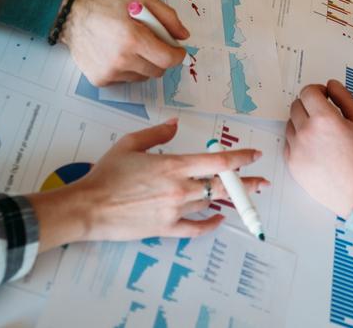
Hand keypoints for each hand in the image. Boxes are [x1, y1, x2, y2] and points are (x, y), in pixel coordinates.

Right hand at [30, 120, 267, 248]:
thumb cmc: (107, 174)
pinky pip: (196, 229)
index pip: (217, 162)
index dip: (240, 158)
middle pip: (222, 186)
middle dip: (245, 183)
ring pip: (209, 203)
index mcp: (173, 165)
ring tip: (239, 195)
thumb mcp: (131, 143)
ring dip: (225, 199)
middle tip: (262, 182)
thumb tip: (174, 123)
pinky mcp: (165, 229)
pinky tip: (219, 219)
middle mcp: (179, 188)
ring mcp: (174, 211)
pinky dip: (210, 224)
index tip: (255, 155)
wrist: (90, 207)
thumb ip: (157, 134)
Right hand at [60, 0, 189, 84]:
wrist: (72, 13)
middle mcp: (121, 59)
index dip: (177, 55)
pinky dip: (127, 69)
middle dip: (161, 58)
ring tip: (130, 45)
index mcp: (133, 38)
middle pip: (157, 71)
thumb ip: (167, 17)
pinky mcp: (100, 79)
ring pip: (142, 77)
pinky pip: (125, 79)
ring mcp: (109, 72)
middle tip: (152, 43)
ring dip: (143, 64)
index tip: (177, 50)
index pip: (167, 59)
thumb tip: (183, 36)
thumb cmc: (107, 3)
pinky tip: (117, 52)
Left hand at [284, 81, 352, 218]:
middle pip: (296, 105)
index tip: (324, 97)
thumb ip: (345, 98)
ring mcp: (297, 149)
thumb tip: (330, 85)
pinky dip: (298, 141)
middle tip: (324, 116)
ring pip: (291, 123)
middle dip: (309, 105)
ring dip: (302, 122)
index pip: (308, 91)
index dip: (317, 91)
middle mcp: (306, 132)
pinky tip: (315, 148)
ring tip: (321, 135)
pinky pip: (289, 143)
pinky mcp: (292, 164)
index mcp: (324, 118)